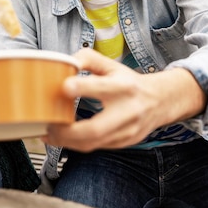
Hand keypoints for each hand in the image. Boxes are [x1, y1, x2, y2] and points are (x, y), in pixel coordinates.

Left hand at [41, 48, 205, 151]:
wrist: (159, 102)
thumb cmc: (130, 82)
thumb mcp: (112, 65)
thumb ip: (89, 59)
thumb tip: (66, 62)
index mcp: (123, 87)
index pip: (103, 87)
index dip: (83, 87)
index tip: (64, 87)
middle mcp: (127, 111)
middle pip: (95, 129)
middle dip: (67, 131)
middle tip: (49, 124)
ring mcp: (126, 131)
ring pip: (92, 144)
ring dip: (66, 141)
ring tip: (48, 133)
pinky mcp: (122, 143)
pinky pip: (95, 148)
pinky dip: (75, 144)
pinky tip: (61, 138)